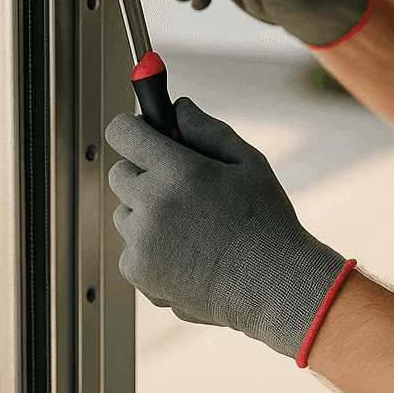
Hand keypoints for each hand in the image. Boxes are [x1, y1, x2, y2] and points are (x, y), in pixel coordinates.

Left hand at [105, 98, 353, 361]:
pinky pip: (131, 248)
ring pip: (125, 213)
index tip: (146, 134)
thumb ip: (207, 130)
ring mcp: (141, 241)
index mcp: (178, 171)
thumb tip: (177, 108)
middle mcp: (152, 204)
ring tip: (191, 226)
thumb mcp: (248, 163)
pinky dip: (150, 248)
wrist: (273, 284)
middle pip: (120, 173)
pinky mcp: (138, 272)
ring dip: (146, 213)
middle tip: (181, 186)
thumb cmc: (266, 220)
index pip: (123, 133)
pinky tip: (187, 253)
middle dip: (145, 173)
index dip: (133, 129)